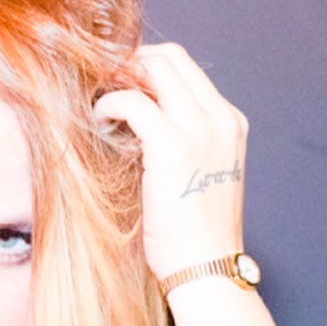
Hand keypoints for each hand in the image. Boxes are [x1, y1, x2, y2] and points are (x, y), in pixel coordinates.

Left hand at [93, 43, 247, 280]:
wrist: (205, 265)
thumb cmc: (192, 234)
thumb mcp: (195, 178)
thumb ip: (179, 146)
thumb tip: (136, 128)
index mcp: (229, 123)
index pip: (186, 71)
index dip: (147, 67)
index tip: (119, 83)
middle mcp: (220, 118)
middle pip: (171, 59)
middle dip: (130, 63)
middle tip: (100, 85)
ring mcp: (200, 129)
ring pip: (155, 70)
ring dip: (119, 79)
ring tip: (98, 103)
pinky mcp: (173, 146)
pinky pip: (133, 103)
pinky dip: (110, 105)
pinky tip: (98, 122)